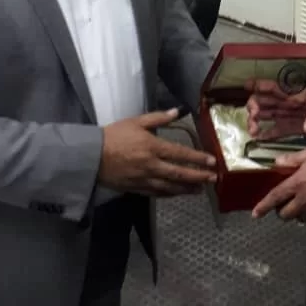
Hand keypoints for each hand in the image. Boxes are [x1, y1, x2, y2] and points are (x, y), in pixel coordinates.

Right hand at [99, 109, 216, 196]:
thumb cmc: (114, 135)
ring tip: (200, 190)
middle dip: (198, 176)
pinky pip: (157, 193)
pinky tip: (178, 193)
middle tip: (213, 179)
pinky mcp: (137, 189)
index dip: (197, 158)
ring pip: (170, 187)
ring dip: (187, 188)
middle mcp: (152, 165)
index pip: (180, 153)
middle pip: (179, 173)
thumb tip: (178, 111)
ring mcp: (144, 179)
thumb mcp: (136, 121)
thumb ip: (158, 118)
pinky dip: (170, 194)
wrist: (91, 156)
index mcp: (153, 146)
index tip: (211, 161)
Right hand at [245, 80, 305, 138]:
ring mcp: (288, 115)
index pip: (275, 87)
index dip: (260, 84)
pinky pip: (275, 129)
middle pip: (265, 101)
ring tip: (253, 132)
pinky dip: (266, 133)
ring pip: (266, 114)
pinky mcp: (291, 126)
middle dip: (254, 107)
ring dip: (256, 121)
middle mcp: (288, 102)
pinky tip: (258, 138)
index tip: (247, 86)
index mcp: (296, 94)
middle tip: (253, 119)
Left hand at [251, 144, 305, 219]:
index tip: (256, 214)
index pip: (276, 197)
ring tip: (303, 205)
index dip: (264, 206)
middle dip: (282, 211)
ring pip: (301, 219)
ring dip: (299, 214)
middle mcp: (305, 199)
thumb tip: (277, 162)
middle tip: (285, 204)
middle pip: (286, 214)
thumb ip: (294, 159)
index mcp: (298, 183)